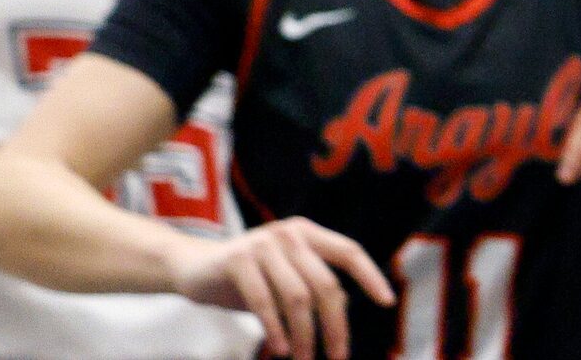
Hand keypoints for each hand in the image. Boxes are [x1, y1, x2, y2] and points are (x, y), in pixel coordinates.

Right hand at [169, 217, 391, 359]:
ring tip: (304, 359)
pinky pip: (264, 301)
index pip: (348, 252)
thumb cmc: (247, 276)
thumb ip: (311, 288)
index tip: (387, 302)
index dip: (370, 276)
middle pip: (326, 284)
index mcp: (307, 233)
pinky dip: (275, 329)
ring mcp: (263, 244)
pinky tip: (280, 349)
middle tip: (338, 356)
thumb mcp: (284, 279)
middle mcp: (289, 234)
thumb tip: (343, 312)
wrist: (192, 267)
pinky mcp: (237, 260)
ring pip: (297, 297)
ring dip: (305, 335)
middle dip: (335, 325)